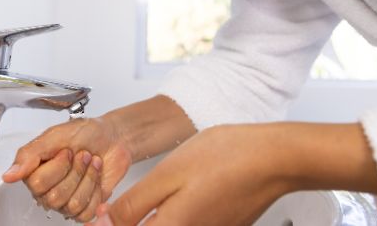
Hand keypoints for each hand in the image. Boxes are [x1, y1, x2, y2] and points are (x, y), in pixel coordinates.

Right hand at [1, 117, 132, 221]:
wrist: (112, 137)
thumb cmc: (85, 133)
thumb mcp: (55, 135)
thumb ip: (29, 155)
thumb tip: (8, 175)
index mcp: (34, 173)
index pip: (37, 184)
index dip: (58, 166)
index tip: (66, 151)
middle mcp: (47, 191)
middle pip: (55, 197)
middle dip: (75, 171)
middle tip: (82, 155)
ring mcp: (65, 202)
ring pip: (72, 205)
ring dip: (88, 178)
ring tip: (91, 163)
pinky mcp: (84, 207)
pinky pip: (87, 212)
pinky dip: (97, 191)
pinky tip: (96, 176)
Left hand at [90, 124, 292, 225]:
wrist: (274, 159)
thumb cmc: (226, 158)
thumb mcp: (167, 175)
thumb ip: (133, 204)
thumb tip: (102, 223)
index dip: (108, 224)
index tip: (103, 211)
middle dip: (132, 219)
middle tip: (125, 203)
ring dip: (151, 216)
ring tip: (154, 194)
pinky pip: (185, 225)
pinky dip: (173, 215)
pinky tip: (181, 192)